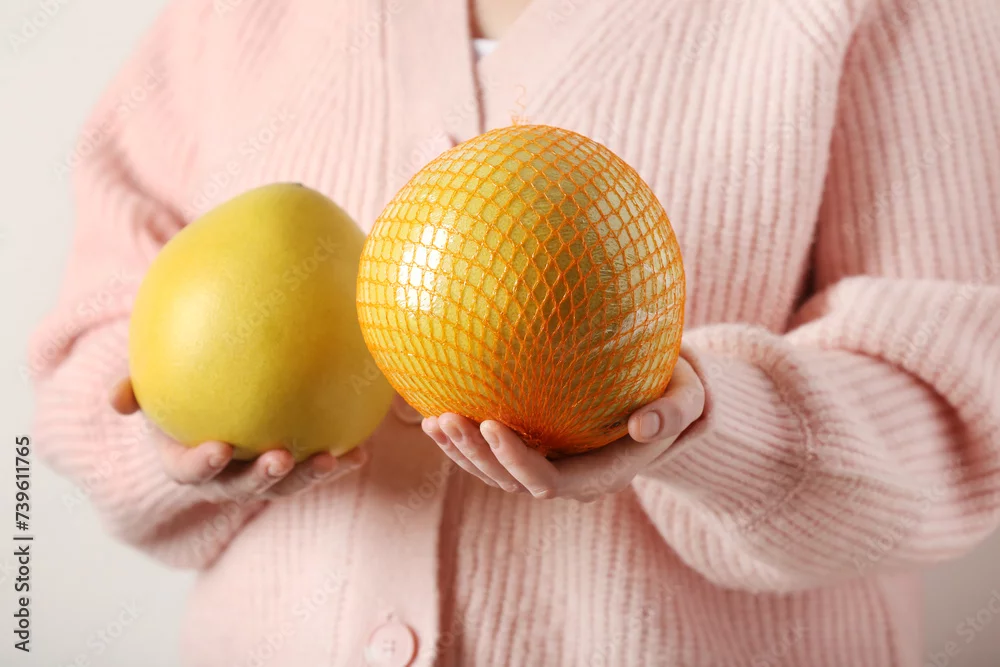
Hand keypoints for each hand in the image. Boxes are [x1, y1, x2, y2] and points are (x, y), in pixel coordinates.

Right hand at [109, 377, 400, 499]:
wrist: (209, 398)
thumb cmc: (175, 384)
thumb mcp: (151, 381)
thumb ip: (135, 385)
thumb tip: (114, 400)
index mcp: (185, 459)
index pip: (188, 470)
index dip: (201, 465)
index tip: (218, 448)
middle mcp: (224, 476)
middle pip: (243, 487)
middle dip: (263, 478)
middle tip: (281, 459)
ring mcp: (260, 475)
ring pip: (285, 485)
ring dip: (307, 476)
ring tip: (331, 459)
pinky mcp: (292, 467)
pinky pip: (316, 467)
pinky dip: (339, 463)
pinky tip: (362, 451)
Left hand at [421, 355, 704, 501]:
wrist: (665, 403)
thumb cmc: (678, 396)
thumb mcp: (691, 400)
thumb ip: (675, 412)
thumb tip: (644, 425)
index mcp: (601, 474)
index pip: (548, 481)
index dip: (515, 460)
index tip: (491, 423)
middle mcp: (568, 479)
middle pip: (511, 481)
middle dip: (475, 455)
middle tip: (446, 418)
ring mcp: (548, 467)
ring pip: (495, 473)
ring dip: (461, 451)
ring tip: (432, 420)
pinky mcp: (535, 450)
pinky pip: (493, 453)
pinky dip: (465, 439)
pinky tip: (435, 412)